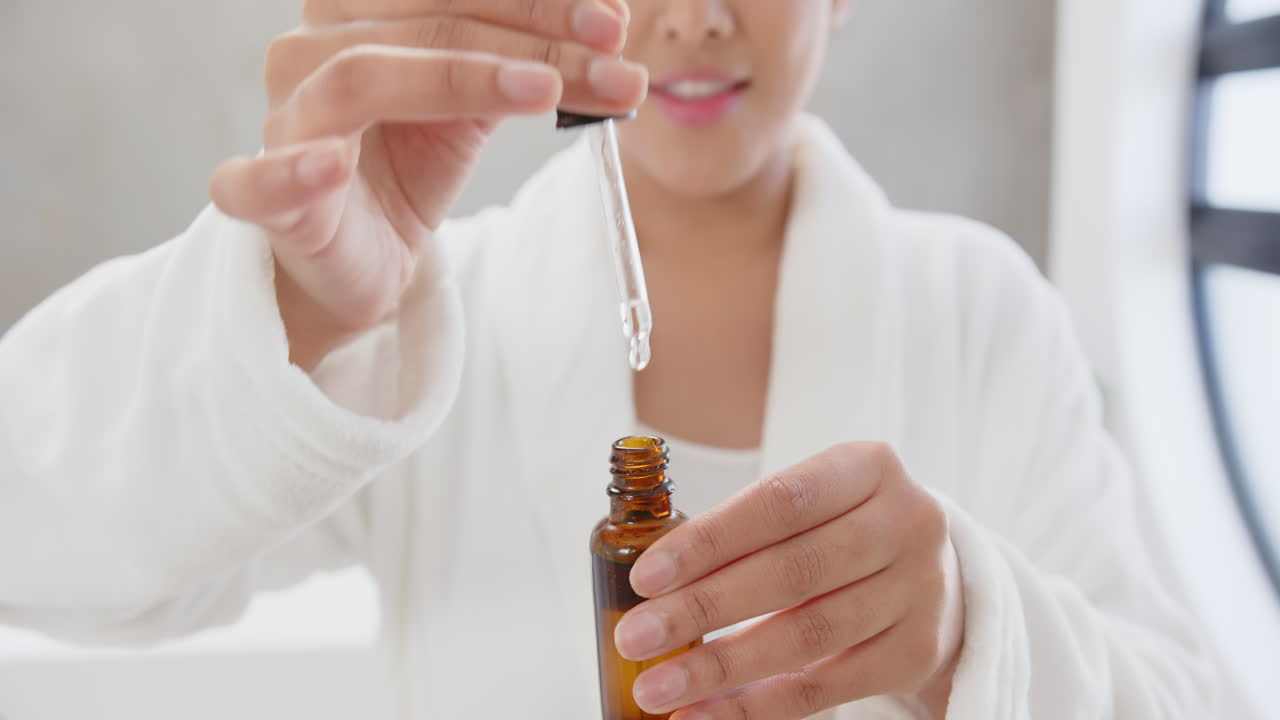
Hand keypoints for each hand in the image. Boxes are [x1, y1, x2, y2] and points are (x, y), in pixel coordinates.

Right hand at [208, 0, 646, 368]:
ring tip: (543, 89)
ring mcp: (285, 121)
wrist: (359, 261)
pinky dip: (294, 169)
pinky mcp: (266, 200)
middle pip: (423, 24)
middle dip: (529, 35)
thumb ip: (527, 61)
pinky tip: (333, 164)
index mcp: (357, 14)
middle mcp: (312, 51)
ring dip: (461, 77)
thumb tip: (614, 29)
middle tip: (614, 58)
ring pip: (363, 78)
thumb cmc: (408, 166)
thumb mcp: (476, 104)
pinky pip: (259, 181)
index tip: (616, 20)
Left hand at [615, 443, 964, 718]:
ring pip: (808, 636)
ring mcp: (920, 590)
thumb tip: (656, 587)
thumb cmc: (842, 528)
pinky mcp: (918, 651)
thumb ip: (748, 530)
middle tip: (635, 637)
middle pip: (793, 573)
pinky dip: (759, 705)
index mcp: (869, 467)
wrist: (935, 574)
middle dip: (704, 610)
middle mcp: (906, 523)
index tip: (645, 577)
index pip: (779, 502)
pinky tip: (706, 713)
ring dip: (722, 668)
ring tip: (659, 687)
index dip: (708, 541)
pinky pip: (827, 686)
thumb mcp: (811, 505)